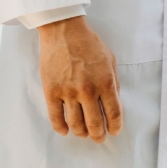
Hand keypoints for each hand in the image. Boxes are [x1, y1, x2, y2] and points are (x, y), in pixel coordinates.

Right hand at [40, 16, 123, 140]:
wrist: (64, 30)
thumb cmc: (89, 43)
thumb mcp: (110, 60)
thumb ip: (113, 83)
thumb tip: (114, 104)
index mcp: (105, 82)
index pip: (113, 114)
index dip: (115, 127)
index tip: (114, 131)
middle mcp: (87, 90)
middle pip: (94, 124)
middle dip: (98, 135)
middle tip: (98, 137)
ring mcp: (68, 92)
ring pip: (76, 124)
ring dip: (81, 133)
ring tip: (84, 133)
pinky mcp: (51, 92)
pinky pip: (55, 117)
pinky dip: (61, 128)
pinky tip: (66, 130)